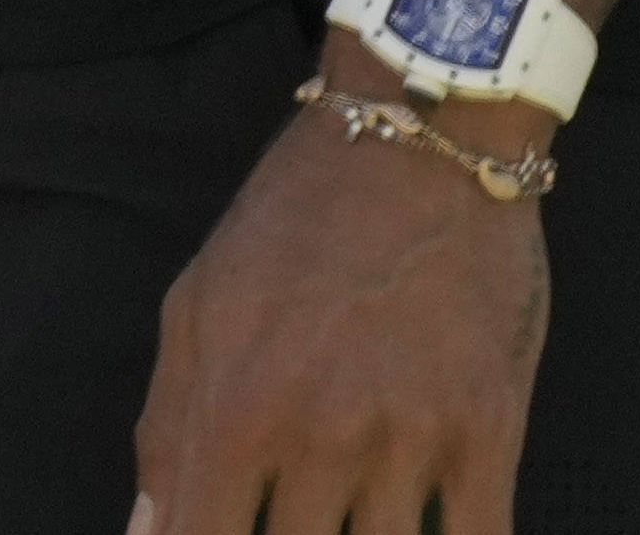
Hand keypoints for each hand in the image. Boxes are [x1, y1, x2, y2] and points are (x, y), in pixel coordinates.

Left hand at [129, 53, 551, 534]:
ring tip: (348, 517)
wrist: (416, 143)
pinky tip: (431, 530)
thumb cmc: (292, 223)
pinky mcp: (490, 430)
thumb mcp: (198, 306)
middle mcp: (320, 433)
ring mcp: (410, 436)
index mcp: (236, 406)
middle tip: (295, 514)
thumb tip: (149, 530)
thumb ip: (168, 428)